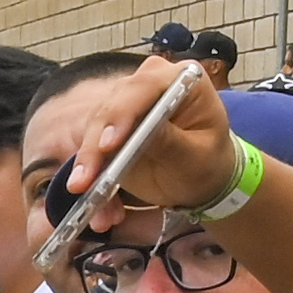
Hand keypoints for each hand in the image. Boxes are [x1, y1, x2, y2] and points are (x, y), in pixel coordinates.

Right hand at [83, 65, 249, 223]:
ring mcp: (125, 106)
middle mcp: (147, 85)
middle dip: (95, 147)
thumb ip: (170, 141)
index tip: (109, 144)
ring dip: (90, 170)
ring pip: (95, 131)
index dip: (123, 114)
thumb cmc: (207, 160)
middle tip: (84, 181)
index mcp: (179, 79)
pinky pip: (94, 152)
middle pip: (112, 108)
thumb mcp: (196, 155)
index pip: (144, 88)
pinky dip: (95, 181)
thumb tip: (140, 133)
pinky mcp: (109, 130)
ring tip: (92, 207)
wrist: (201, 175)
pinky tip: (101, 212)